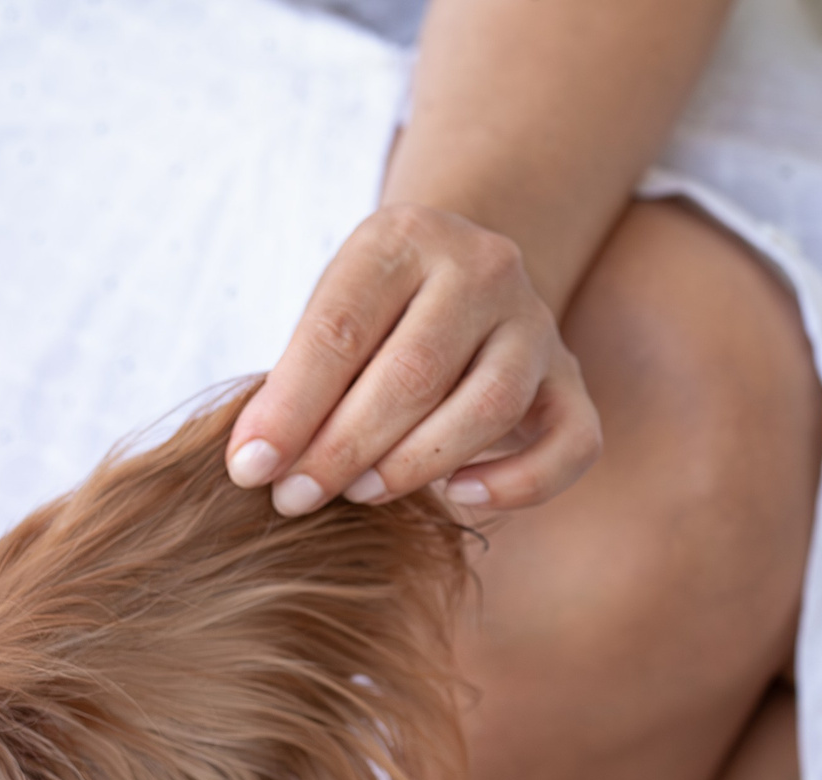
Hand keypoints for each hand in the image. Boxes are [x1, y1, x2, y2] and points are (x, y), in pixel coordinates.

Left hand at [225, 204, 599, 515]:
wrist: (457, 271)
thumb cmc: (371, 313)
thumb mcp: (326, 315)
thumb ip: (293, 382)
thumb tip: (255, 463)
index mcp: (402, 239)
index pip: (340, 331)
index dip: (291, 409)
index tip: (250, 469)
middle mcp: (482, 268)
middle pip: (413, 373)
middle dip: (343, 448)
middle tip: (295, 497)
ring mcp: (535, 322)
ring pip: (490, 407)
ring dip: (414, 465)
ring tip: (359, 493)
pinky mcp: (570, 377)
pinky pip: (572, 441)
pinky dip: (519, 482)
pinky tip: (460, 495)